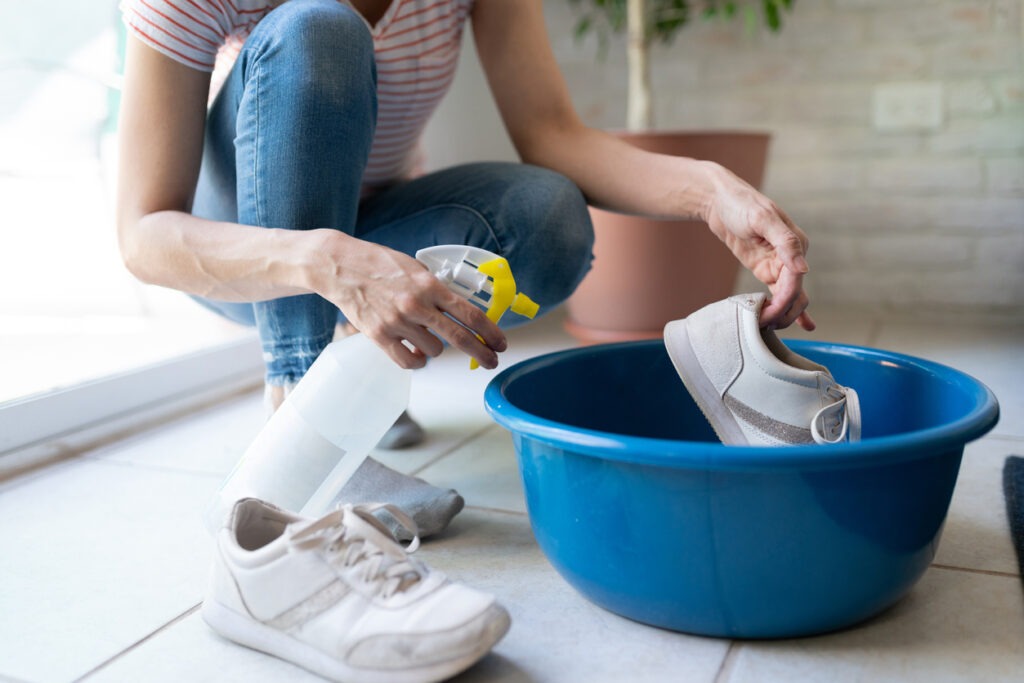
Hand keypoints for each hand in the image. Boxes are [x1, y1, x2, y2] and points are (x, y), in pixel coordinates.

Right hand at [311, 234, 506, 368]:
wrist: (341, 267)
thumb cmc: (379, 265)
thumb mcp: (415, 268)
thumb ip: (437, 289)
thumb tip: (460, 311)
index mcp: (430, 285)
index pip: (469, 314)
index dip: (490, 332)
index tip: (500, 342)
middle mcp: (417, 305)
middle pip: (459, 337)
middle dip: (481, 352)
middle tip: (491, 360)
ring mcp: (398, 322)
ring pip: (434, 351)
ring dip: (436, 348)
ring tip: (426, 337)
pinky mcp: (380, 336)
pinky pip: (409, 362)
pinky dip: (417, 361)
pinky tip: (417, 352)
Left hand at [702, 163, 814, 330]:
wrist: (719, 200)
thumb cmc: (741, 204)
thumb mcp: (762, 219)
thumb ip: (784, 242)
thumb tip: (804, 269)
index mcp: (796, 244)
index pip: (794, 283)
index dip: (783, 303)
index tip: (767, 317)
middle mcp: (791, 256)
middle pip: (794, 295)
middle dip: (782, 313)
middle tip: (763, 328)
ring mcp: (778, 264)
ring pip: (789, 297)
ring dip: (783, 315)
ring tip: (769, 330)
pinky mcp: (765, 268)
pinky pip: (778, 292)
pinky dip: (787, 308)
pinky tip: (803, 324)